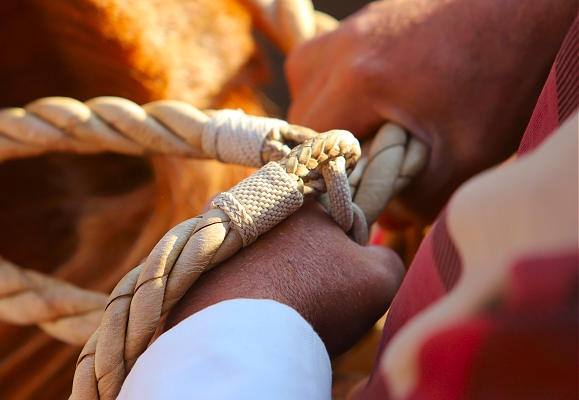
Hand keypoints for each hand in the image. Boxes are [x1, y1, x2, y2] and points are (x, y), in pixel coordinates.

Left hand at [158, 200, 404, 356]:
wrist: (242, 335)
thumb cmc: (317, 299)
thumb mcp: (379, 278)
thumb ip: (386, 258)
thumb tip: (371, 255)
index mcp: (297, 198)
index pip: (331, 219)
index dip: (344, 252)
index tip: (340, 278)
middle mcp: (250, 206)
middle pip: (290, 238)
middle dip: (301, 263)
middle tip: (308, 297)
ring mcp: (216, 237)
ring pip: (257, 257)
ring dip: (268, 277)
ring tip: (278, 309)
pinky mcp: (193, 268)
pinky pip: (226, 278)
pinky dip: (239, 293)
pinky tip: (250, 314)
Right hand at [286, 0, 576, 224]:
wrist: (532, 13)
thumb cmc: (504, 78)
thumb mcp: (466, 156)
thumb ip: (418, 198)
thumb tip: (386, 218)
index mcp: (358, 79)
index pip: (307, 141)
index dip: (324, 173)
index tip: (352, 190)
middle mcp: (344, 45)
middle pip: (299, 113)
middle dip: (323, 146)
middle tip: (363, 166)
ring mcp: (354, 26)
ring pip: (305, 82)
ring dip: (324, 113)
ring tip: (365, 131)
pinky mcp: (369, 17)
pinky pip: (327, 58)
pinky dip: (338, 85)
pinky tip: (376, 100)